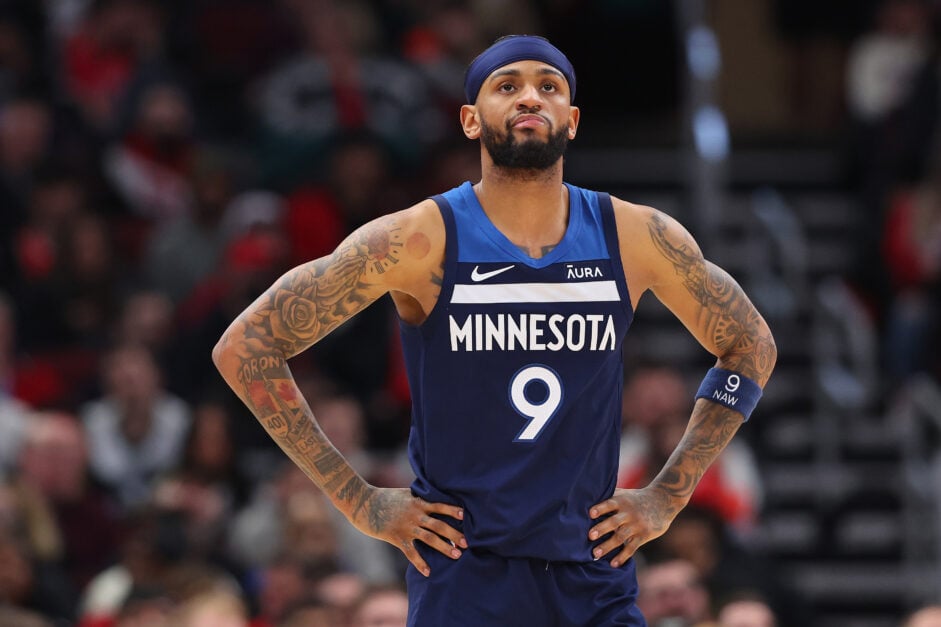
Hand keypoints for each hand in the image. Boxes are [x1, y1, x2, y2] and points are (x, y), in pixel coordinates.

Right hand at [352, 487, 466, 576]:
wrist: (363, 502)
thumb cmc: (383, 497)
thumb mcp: (403, 494)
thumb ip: (417, 498)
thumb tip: (429, 498)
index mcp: (417, 502)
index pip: (440, 506)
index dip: (452, 510)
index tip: (464, 515)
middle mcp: (415, 514)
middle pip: (439, 525)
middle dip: (454, 534)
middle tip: (467, 543)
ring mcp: (406, 526)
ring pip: (430, 538)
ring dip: (444, 547)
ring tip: (456, 555)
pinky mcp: (396, 537)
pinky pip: (411, 552)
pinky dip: (420, 563)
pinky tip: (428, 572)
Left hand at [587, 487, 677, 567]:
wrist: (663, 501)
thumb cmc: (636, 498)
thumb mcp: (625, 494)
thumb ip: (609, 496)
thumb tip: (586, 496)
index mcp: (622, 501)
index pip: (609, 504)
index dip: (600, 508)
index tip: (590, 514)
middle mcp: (629, 513)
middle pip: (614, 521)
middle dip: (602, 528)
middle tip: (590, 536)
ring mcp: (637, 525)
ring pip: (621, 536)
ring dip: (608, 546)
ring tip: (596, 554)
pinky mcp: (644, 535)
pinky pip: (632, 547)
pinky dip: (623, 556)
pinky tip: (614, 564)